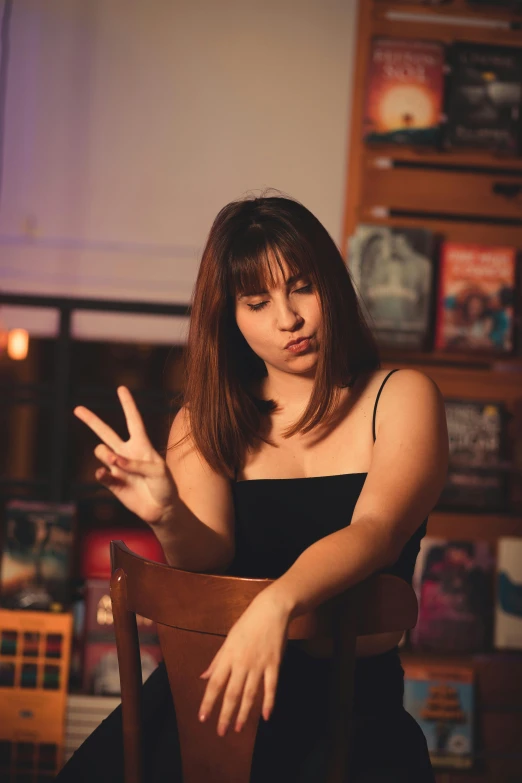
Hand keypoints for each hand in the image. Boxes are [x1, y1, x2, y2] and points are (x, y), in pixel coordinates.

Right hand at [74, 386, 175, 525]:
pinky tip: (106, 473)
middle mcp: (127, 453)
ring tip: (116, 463)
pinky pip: (101, 473)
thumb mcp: (158, 471)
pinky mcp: (112, 482)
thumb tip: (113, 461)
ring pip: (100, 451)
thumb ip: (137, 464)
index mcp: (142, 445)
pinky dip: (102, 472)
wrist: (161, 509)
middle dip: (91, 420)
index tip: (121, 388)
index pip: (133, 420)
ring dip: (106, 454)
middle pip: (106, 432)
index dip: (128, 404)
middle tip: (77, 408)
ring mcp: (117, 467)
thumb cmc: (165, 486)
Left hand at [198, 588, 291, 735]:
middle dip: (225, 715)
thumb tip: (204, 677)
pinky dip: (269, 702)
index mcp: (228, 657)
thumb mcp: (228, 640)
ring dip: (244, 713)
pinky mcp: (274, 664)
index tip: (203, 718)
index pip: (215, 684)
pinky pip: (271, 687)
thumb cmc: (247, 624)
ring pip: (250, 694)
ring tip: (239, 728)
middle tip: (221, 732)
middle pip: (232, 694)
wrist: (271, 610)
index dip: (208, 702)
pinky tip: (266, 716)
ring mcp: (259, 665)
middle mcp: (242, 663)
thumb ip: (217, 661)